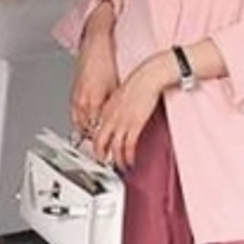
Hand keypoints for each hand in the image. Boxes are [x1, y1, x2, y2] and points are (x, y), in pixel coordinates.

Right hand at [70, 19, 118, 139]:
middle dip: (93, 140)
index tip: (109, 148)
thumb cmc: (106, 63)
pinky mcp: (73, 92)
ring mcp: (75, 97)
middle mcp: (82, 101)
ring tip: (93, 140)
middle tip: (101, 149)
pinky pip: (75, 113)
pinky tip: (86, 123)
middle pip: (85, 130)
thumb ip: (114, 107)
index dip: (103, 141)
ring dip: (85, 132)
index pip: (96, 130)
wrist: (95, 46)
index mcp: (93, 102)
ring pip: (78, 123)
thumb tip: (119, 120)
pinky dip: (80, 121)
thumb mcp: (115, 88)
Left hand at [92, 54, 175, 170]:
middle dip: (101, 156)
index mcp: (106, 110)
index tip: (100, 150)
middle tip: (104, 163)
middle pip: (99, 143)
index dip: (96, 144)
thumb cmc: (137, 84)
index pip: (96, 131)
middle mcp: (110, 118)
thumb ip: (115, 109)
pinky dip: (128, 157)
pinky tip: (130, 160)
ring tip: (121, 166)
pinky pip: (128, 147)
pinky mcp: (134, 125)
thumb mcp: (120, 97)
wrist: (147, 77)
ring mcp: (122, 123)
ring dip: (117, 161)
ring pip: (114, 148)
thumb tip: (117, 118)